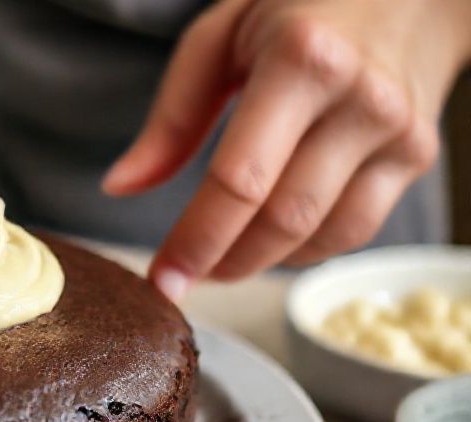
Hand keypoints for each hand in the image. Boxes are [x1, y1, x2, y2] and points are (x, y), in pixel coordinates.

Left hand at [104, 0, 470, 299]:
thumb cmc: (298, 11)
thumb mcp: (220, 39)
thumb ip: (171, 117)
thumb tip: (120, 186)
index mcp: (302, 59)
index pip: (240, 180)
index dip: (196, 241)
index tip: (162, 279)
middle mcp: (359, 98)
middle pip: (282, 218)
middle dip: (224, 262)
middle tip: (185, 277)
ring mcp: (397, 132)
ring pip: (320, 235)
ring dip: (260, 263)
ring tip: (220, 258)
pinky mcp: (416, 157)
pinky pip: (354, 230)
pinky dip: (303, 250)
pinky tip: (269, 240)